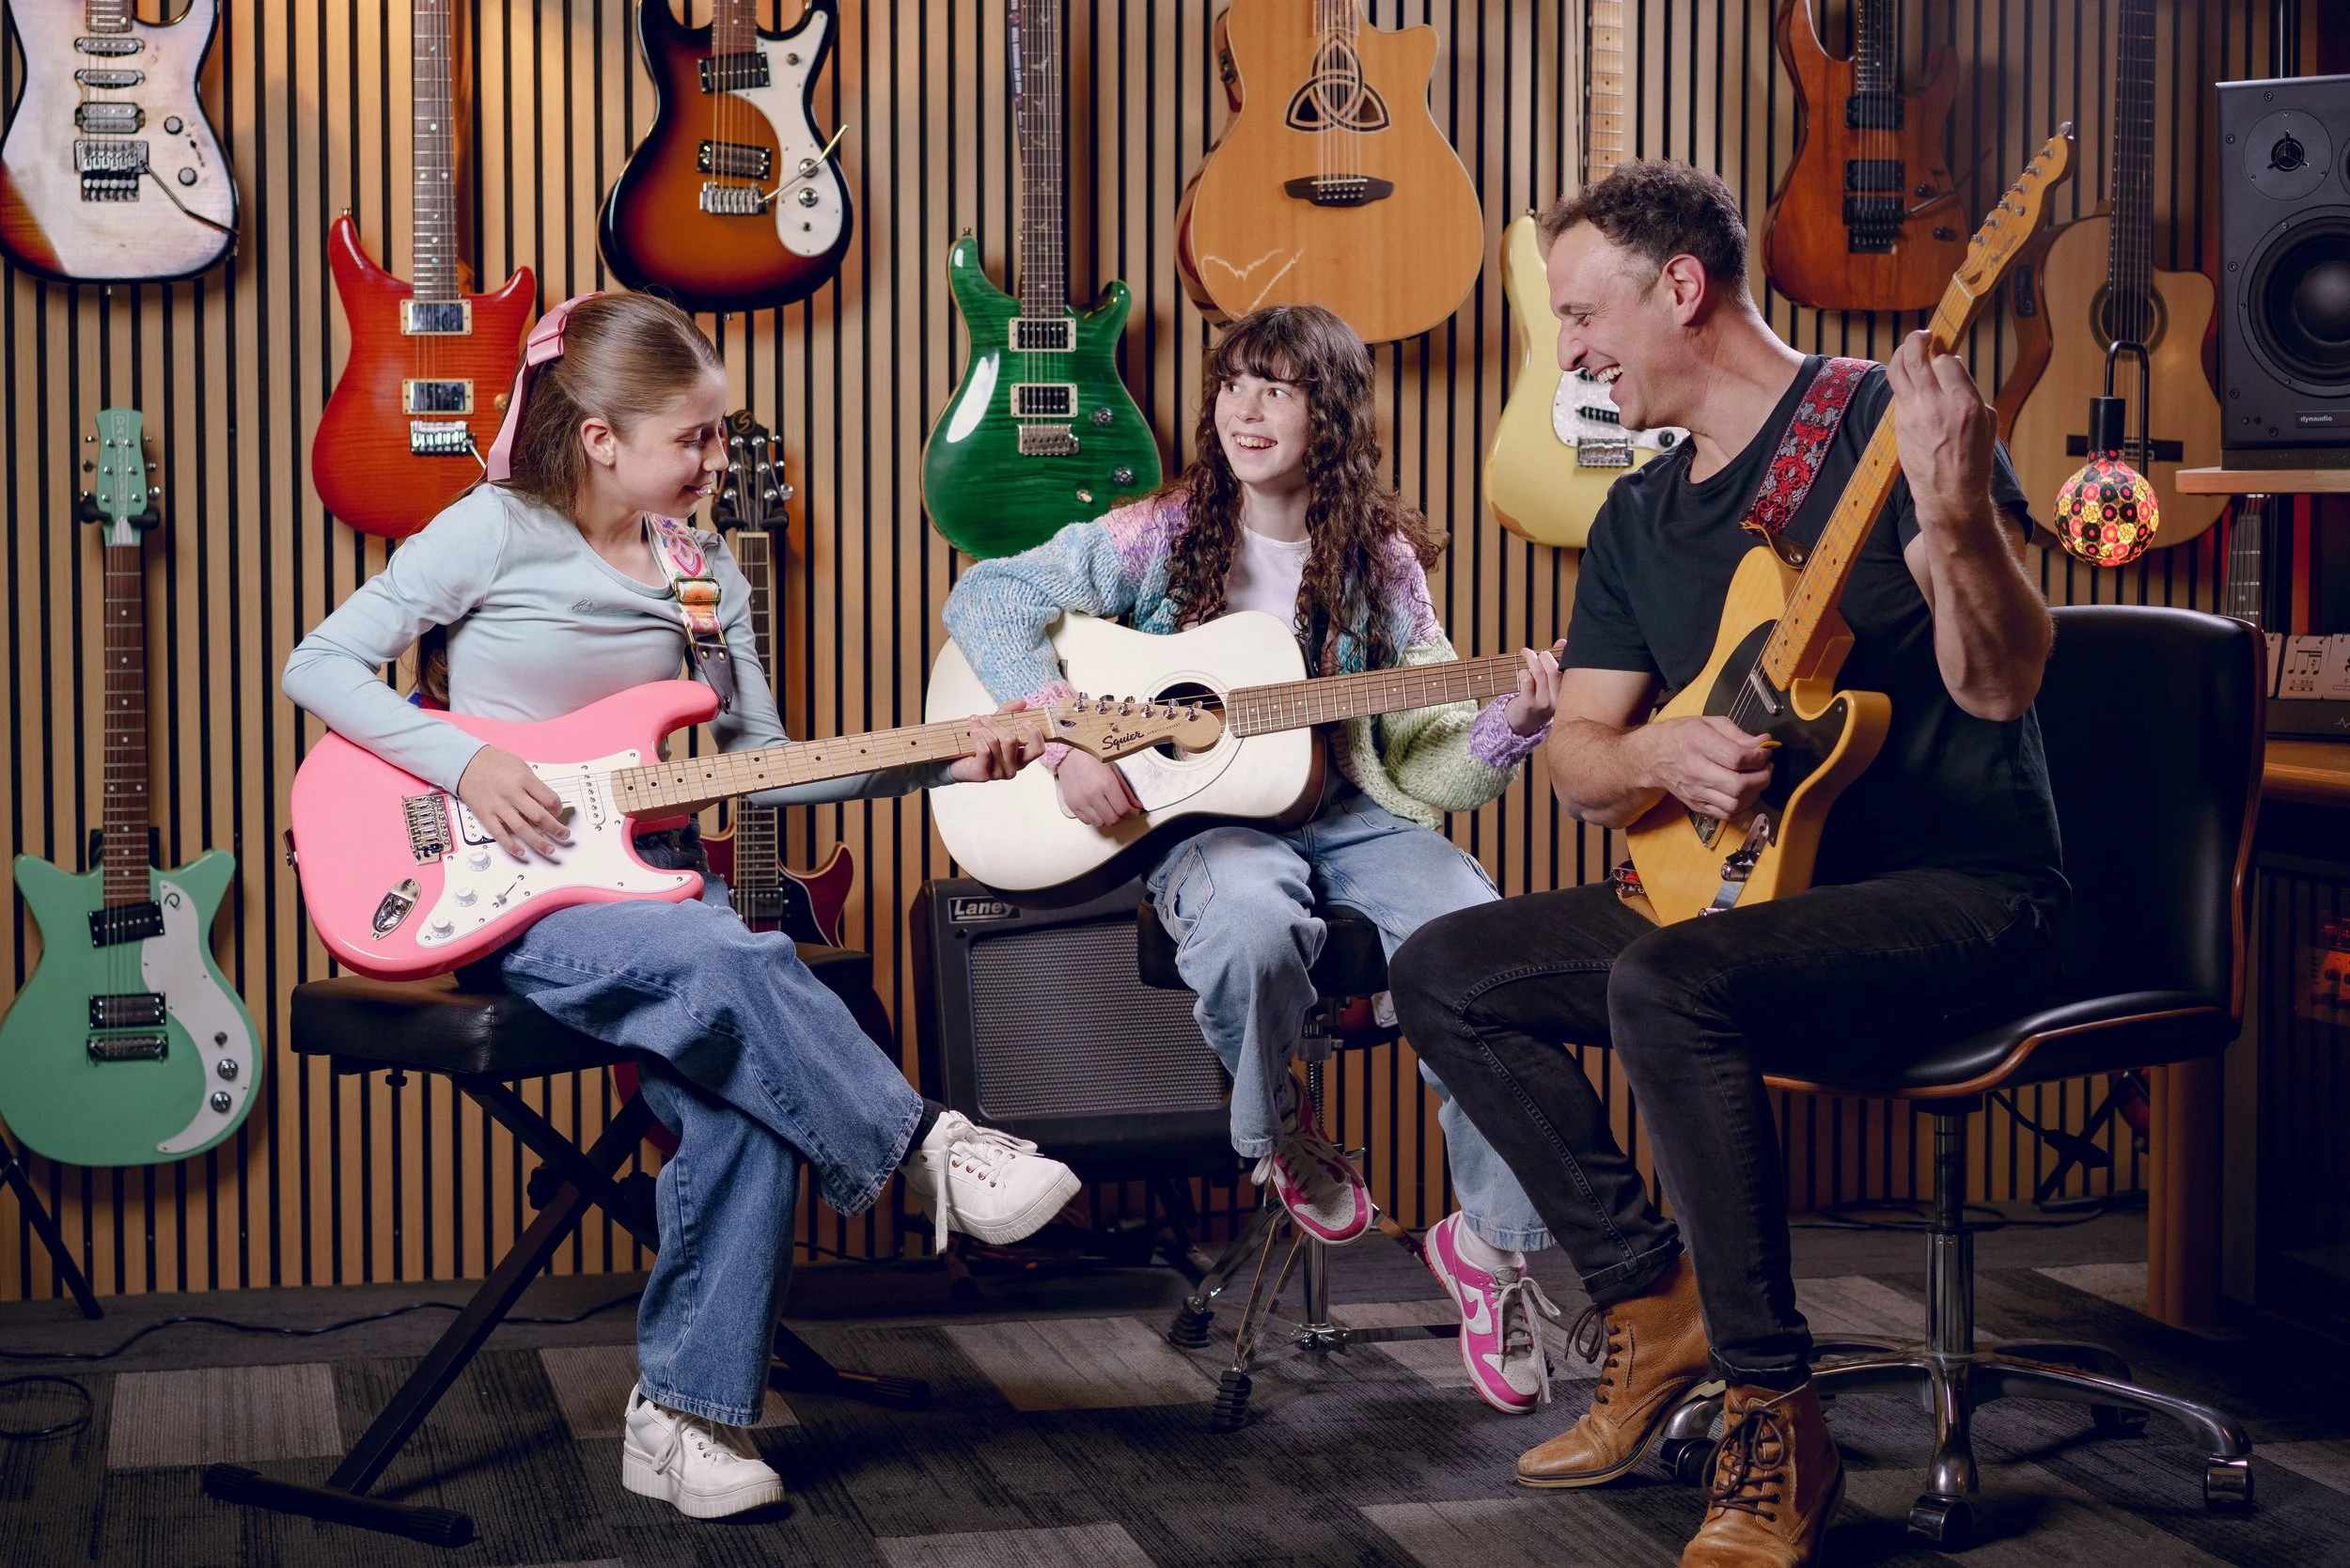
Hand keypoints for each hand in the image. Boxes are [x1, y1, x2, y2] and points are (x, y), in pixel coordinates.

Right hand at [455, 746, 570, 859]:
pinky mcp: (486, 815)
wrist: (465, 762)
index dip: (558, 809)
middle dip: (555, 829)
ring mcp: (498, 806)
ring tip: (549, 849)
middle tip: (564, 835)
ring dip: (538, 842)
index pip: (550, 799)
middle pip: (540, 816)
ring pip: (523, 829)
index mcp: (524, 779)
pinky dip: (511, 846)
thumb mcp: (520, 766)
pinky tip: (521, 852)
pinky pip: (500, 834)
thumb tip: (546, 804)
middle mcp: (512, 793)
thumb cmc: (494, 763)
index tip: (558, 812)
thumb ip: (534, 785)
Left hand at [947, 699, 1044, 782]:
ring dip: (983, 728)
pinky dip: (977, 737)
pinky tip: (972, 731)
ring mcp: (999, 773)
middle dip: (995, 724)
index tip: (1025, 721)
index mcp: (1022, 757)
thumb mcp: (996, 726)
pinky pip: (984, 750)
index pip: (1038, 749)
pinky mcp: (984, 774)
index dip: (1034, 734)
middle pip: (1011, 740)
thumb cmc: (980, 744)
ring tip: (974, 722)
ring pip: (995, 742)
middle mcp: (1013, 768)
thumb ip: (1009, 713)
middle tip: (985, 717)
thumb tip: (1023, 703)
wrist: (956, 762)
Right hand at [1055, 749, 1141, 829]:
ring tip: (1108, 809)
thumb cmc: (1092, 758)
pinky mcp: (1072, 805)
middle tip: (1121, 810)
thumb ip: (1126, 791)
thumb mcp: (1114, 770)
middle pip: (1112, 820)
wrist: (1069, 754)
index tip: (1133, 812)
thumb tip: (1136, 806)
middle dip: (1121, 817)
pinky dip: (1094, 818)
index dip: (1132, 814)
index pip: (1123, 809)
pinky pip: (1087, 821)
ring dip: (1107, 819)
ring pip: (1100, 823)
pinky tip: (1096, 808)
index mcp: (1106, 783)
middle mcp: (1093, 794)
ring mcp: (1081, 801)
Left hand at [1503, 642, 1565, 734]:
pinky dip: (1523, 672)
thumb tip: (1562, 642)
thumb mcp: (1550, 683)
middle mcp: (1557, 699)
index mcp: (1567, 693)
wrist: (1523, 722)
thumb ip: (1557, 662)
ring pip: (1539, 674)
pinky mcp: (1528, 704)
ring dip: (1532, 659)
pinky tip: (1522, 671)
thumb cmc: (1538, 698)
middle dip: (1546, 656)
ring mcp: (1543, 703)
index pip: (1569, 672)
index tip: (1560, 645)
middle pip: (1554, 671)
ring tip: (1526, 653)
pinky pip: (1527, 682)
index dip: (1565, 655)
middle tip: (1540, 653)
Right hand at [1640, 715, 1773, 820]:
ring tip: (1757, 781)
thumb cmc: (1682, 736)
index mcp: (1699, 743)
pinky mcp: (1697, 805)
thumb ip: (1738, 734)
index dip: (1759, 757)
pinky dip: (1743, 807)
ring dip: (1755, 794)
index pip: (1738, 758)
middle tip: (1766, 768)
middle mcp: (1696, 770)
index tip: (1765, 753)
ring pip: (1735, 804)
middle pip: (1738, 785)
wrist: (1653, 757)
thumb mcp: (1709, 723)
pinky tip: (1745, 794)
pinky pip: (1726, 814)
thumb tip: (1763, 743)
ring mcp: (1696, 792)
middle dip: (1762, 778)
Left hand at [1888, 330, 1996, 536]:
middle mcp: (1936, 405)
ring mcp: (1913, 414)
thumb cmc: (1974, 461)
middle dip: (1917, 339)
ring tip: (1909, 348)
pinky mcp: (1899, 424)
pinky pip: (1898, 392)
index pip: (1947, 361)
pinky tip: (1909, 380)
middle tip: (1922, 335)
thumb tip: (1954, 371)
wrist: (1949, 495)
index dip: (1946, 355)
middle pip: (1916, 358)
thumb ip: (1970, 394)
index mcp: (1964, 404)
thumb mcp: (1987, 424)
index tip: (1947, 355)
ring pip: (1898, 371)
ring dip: (1901, 354)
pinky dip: (1902, 381)